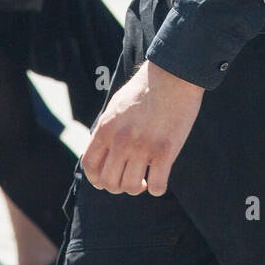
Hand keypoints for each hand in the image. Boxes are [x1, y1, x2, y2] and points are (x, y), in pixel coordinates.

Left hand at [81, 61, 204, 195]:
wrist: (174, 75)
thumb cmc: (146, 88)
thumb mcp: (116, 106)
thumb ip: (107, 129)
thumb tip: (102, 149)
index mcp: (106, 129)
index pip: (90, 166)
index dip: (96, 179)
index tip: (106, 181)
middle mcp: (120, 141)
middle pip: (109, 182)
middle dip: (117, 187)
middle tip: (130, 180)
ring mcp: (143, 147)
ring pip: (131, 187)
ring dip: (137, 188)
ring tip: (145, 180)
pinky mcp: (165, 151)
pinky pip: (158, 186)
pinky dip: (157, 189)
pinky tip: (160, 180)